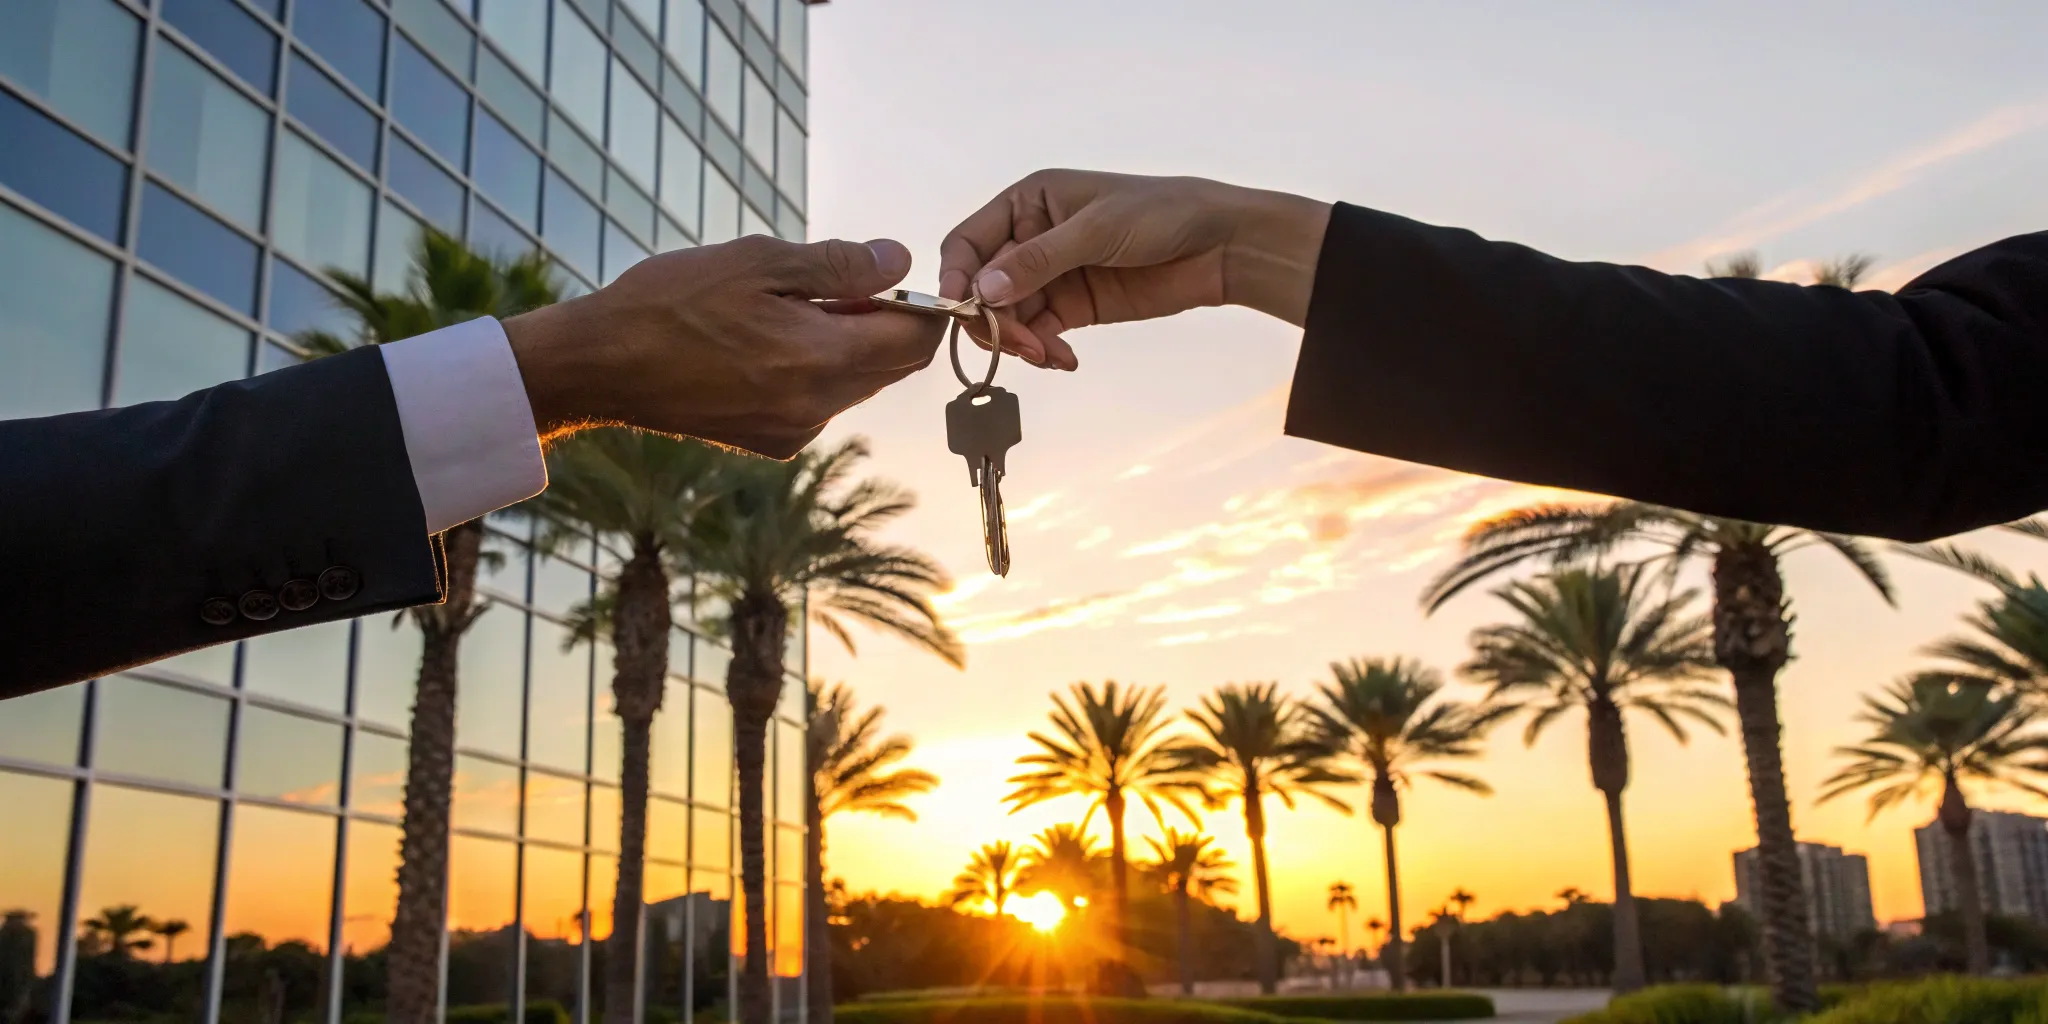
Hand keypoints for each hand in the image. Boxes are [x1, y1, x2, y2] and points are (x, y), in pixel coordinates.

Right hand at [503, 235, 941, 458]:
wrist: (601, 365)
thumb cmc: (673, 302)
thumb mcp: (759, 261)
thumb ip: (839, 264)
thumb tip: (899, 261)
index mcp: (822, 359)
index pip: (915, 341)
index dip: (921, 305)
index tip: (895, 276)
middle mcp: (818, 406)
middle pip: (892, 367)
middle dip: (885, 323)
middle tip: (838, 282)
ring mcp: (795, 430)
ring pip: (856, 384)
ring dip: (848, 344)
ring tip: (792, 306)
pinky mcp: (772, 442)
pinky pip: (821, 401)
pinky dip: (816, 369)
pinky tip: (767, 341)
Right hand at [938, 170, 1331, 369]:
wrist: (1219, 246)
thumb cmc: (1162, 213)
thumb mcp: (1097, 230)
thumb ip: (1038, 260)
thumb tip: (983, 290)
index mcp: (1029, 201)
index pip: (969, 242)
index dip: (958, 278)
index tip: (962, 311)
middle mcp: (1031, 237)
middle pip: (984, 288)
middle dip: (994, 320)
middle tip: (1021, 346)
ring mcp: (1051, 275)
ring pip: (1010, 317)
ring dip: (1020, 341)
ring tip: (1048, 356)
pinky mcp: (1074, 307)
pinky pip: (1040, 334)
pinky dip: (1044, 350)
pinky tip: (1063, 360)